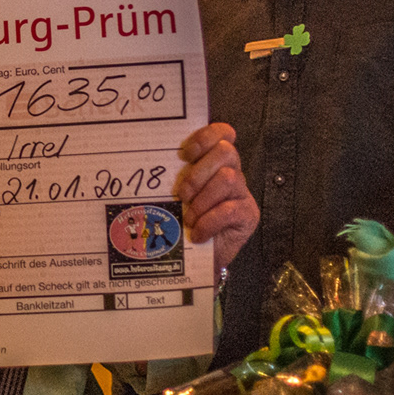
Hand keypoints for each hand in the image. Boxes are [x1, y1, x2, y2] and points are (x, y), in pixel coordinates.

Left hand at [174, 122, 257, 264]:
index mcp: (213, 162)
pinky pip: (230, 210)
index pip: (222, 134)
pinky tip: (198, 234)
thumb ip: (172, 177)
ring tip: (189, 219)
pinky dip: (209, 222)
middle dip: (198, 173)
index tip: (186, 153)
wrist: (197, 260)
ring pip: (228, 179)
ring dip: (202, 200)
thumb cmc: (183, 223)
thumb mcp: (174, 196)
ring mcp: (242, 194)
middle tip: (182, 195)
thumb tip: (145, 163)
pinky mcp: (249, 215)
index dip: (207, 136)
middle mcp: (232, 173)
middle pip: (226, 152)